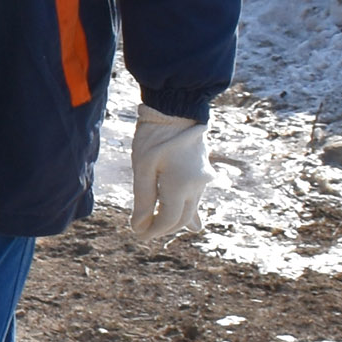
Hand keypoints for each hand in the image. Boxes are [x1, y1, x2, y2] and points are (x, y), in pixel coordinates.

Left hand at [132, 109, 207, 242]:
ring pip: (191, 209)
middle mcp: (198, 186)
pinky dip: (187, 208)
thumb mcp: (143, 168)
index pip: (168, 221)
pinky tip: (190, 222)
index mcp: (182, 187)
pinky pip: (196, 197)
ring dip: (175, 219)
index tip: (137, 234)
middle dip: (163, 228)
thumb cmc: (155, 135)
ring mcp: (204, 179)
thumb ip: (143, 199)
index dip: (153, 230)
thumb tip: (140, 226)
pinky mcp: (204, 172)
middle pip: (182, 219)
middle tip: (144, 232)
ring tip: (160, 227)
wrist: (178, 108)